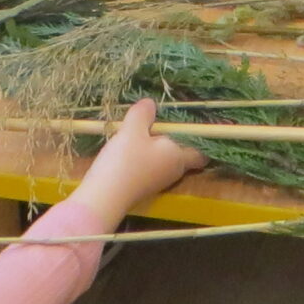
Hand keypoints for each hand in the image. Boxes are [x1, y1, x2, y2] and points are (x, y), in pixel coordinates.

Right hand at [77, 99, 204, 215]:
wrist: (102, 200)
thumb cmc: (125, 162)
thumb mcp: (132, 130)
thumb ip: (143, 114)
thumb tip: (151, 103)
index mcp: (178, 157)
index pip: (201, 153)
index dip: (200, 140)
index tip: (191, 124)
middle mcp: (172, 172)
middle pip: (180, 153)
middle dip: (172, 137)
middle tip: (159, 119)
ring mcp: (156, 182)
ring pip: (162, 159)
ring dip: (154, 146)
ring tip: (139, 129)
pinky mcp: (141, 188)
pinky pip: (148, 167)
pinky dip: (142, 157)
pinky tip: (126, 148)